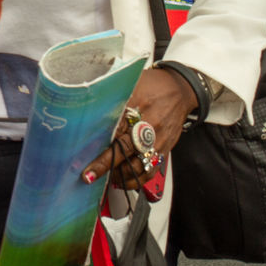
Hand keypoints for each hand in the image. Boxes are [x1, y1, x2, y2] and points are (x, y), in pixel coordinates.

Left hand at [81, 67, 196, 188]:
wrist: (180, 90)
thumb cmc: (153, 86)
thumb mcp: (130, 85)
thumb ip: (113, 100)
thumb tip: (88, 113)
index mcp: (137, 105)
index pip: (115, 128)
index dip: (99, 144)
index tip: (86, 157)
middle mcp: (149, 124)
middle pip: (124, 149)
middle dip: (105, 164)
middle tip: (90, 174)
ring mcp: (158, 139)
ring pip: (139, 165)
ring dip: (120, 175)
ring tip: (106, 177)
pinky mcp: (165, 149)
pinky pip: (151, 170)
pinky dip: (136, 180)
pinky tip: (123, 180)